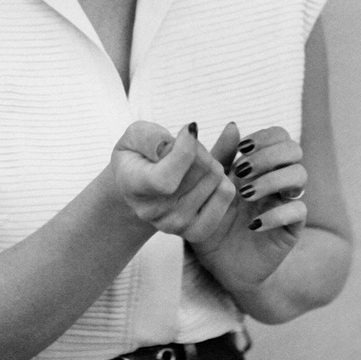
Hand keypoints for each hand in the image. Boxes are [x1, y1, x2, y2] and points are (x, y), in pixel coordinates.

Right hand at [110, 121, 235, 244]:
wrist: (136, 191)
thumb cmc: (137, 156)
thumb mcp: (134, 136)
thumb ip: (153, 136)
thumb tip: (187, 137)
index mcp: (134, 187)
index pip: (166, 179)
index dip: (185, 150)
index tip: (189, 128)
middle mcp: (155, 212)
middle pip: (200, 171)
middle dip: (198, 147)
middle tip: (185, 145)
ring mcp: (177, 225)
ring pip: (216, 179)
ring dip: (210, 161)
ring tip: (191, 163)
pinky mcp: (198, 231)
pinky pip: (226, 194)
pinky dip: (222, 178)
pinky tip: (205, 177)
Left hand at [189, 123, 308, 290]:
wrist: (218, 263)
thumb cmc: (212, 219)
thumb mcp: (210, 186)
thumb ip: (220, 155)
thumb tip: (233, 125)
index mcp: (261, 165)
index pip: (279, 136)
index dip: (264, 138)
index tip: (241, 151)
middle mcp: (277, 179)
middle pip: (294, 149)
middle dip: (268, 156)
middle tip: (242, 172)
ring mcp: (286, 202)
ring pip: (300, 176)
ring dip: (271, 180)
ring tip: (245, 195)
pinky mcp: (292, 228)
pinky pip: (299, 211)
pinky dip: (276, 213)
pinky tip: (254, 223)